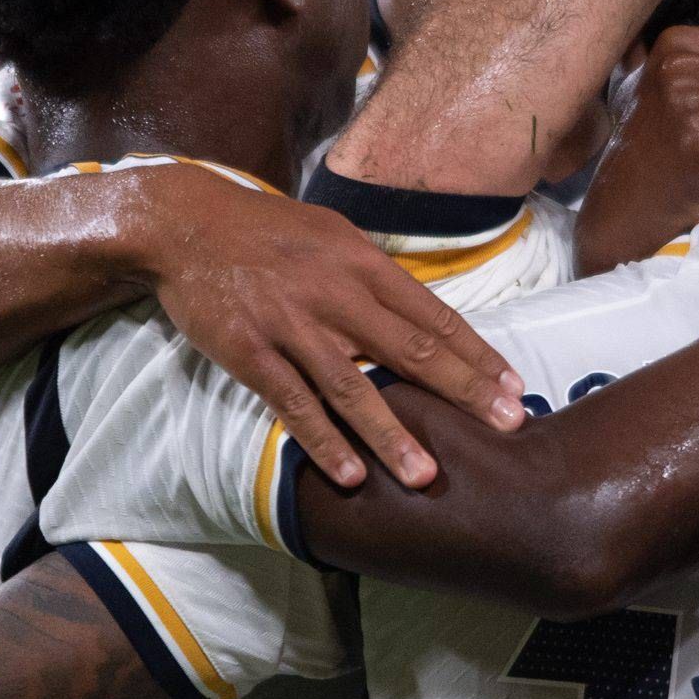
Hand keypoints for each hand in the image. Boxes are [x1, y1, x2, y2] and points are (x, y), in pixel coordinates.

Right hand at [137, 168, 526, 489]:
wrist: (185, 223)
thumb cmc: (267, 230)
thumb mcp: (332, 234)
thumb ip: (375, 275)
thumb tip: (423, 316)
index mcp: (362, 262)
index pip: (435, 315)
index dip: (477, 355)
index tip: (513, 388)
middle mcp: (334, 293)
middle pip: (411, 350)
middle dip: (464, 392)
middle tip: (508, 426)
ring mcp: (291, 325)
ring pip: (351, 388)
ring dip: (391, 435)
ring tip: (426, 475)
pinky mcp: (249, 352)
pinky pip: (293, 404)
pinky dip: (323, 442)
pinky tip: (350, 475)